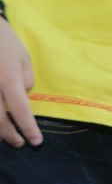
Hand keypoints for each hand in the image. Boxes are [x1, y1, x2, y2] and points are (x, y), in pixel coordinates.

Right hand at [0, 16, 38, 146]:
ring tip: (4, 136)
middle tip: (19, 143)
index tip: (36, 141)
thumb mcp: (23, 57)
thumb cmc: (3, 39)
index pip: (21, 111)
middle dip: (9, 135)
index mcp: (8, 79)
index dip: (28, 129)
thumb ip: (25, 79)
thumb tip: (23, 97)